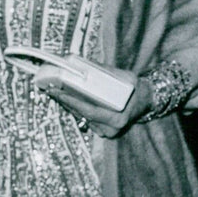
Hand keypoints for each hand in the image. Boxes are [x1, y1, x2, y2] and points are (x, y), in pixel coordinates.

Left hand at [37, 71, 152, 136]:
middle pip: (82, 115)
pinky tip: (66, 99)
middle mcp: (111, 129)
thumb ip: (106, 72)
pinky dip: (76, 109)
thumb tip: (83, 64)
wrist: (145, 100)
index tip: (58, 92)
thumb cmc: (136, 88)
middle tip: (51, 89)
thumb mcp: (126, 77)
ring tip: (55, 91)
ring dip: (68, 105)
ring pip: (82, 117)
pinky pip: (85, 119)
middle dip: (65, 101)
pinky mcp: (102, 131)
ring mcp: (106, 132)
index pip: (89, 111)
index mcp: (118, 118)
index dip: (72, 102)